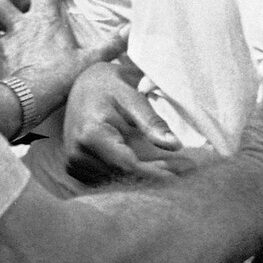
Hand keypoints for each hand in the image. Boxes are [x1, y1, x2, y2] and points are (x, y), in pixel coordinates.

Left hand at [0, 0, 125, 123]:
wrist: (28, 98)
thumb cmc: (58, 76)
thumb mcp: (89, 61)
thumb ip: (110, 45)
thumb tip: (131, 30)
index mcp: (44, 19)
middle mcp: (20, 26)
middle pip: (0, 2)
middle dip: (4, 4)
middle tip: (16, 11)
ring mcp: (5, 42)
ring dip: (5, 33)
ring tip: (14, 42)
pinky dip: (3, 57)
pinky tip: (11, 66)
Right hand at [62, 56, 201, 184]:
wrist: (81, 84)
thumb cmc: (109, 84)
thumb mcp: (132, 95)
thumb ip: (152, 121)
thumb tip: (175, 145)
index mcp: (91, 133)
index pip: (128, 163)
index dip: (157, 170)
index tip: (184, 168)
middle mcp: (77, 152)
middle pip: (125, 175)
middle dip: (157, 172)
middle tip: (187, 167)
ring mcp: (75, 162)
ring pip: (117, 179)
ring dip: (143, 175)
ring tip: (171, 165)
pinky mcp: (76, 167)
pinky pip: (108, 178)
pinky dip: (128, 174)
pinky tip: (147, 164)